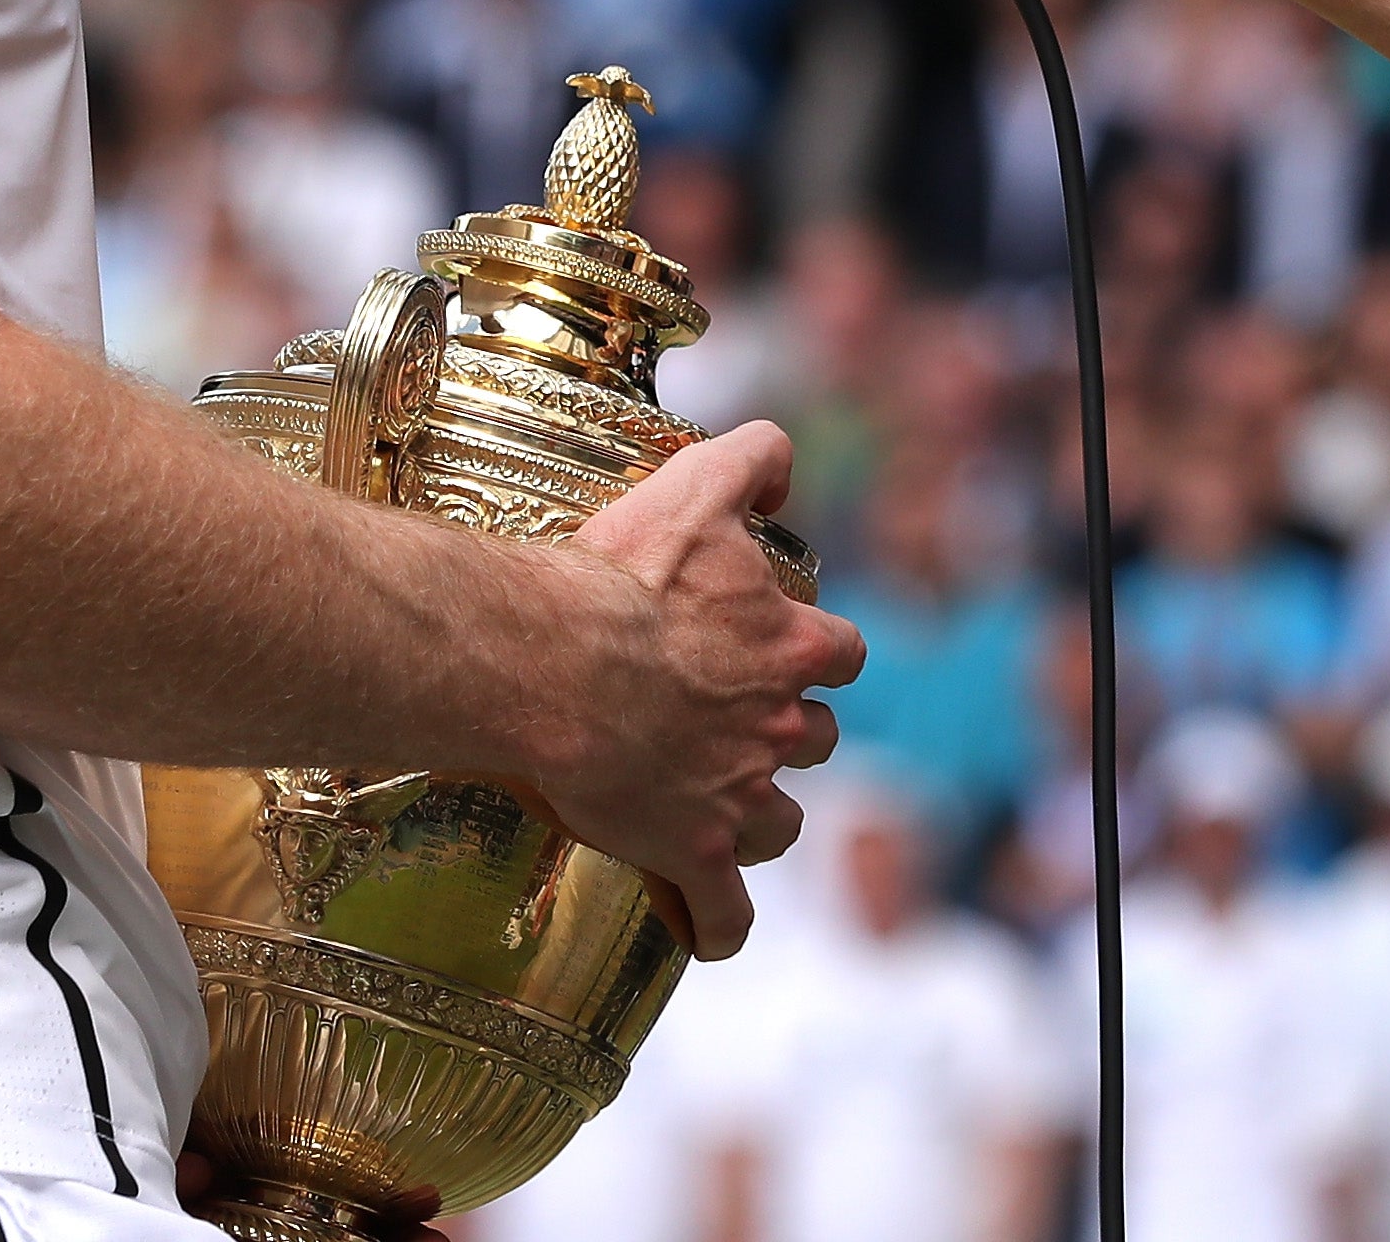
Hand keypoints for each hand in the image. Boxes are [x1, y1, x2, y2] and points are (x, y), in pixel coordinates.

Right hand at [552, 420, 863, 956]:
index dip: (818, 656)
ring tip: (725, 814)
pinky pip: (726, 914)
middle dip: (789, 733)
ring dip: (763, 816)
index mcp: (794, 647)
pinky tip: (709, 930)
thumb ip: (755, 460)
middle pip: (819, 739)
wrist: (545, 659)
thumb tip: (784, 467)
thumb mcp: (695, 485)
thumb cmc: (616, 574)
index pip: (843, 656)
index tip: (787, 653)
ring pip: (784, 823)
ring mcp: (740, 796)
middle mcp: (781, 725)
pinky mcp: (692, 852)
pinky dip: (721, 924)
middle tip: (736, 725)